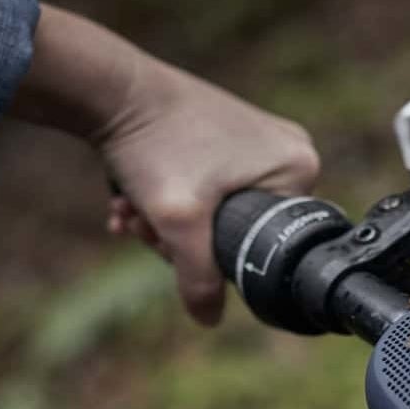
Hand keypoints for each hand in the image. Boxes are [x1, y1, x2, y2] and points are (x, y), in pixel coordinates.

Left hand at [11, 4, 319, 324]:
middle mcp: (287, 149)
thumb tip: (209, 320)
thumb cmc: (155, 144)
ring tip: (131, 212)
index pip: (268, 241)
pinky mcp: (224, 135)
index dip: (219, 256)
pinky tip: (129, 200)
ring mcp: (256, 141)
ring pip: (213, 210)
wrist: (110, 88)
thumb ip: (198, 280)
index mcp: (299, 167)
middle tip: (147, 228)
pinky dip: (166, 198)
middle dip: (182, 239)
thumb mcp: (179, 224)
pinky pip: (202, 187)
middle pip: (238, 228)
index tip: (173, 245)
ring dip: (165, 223)